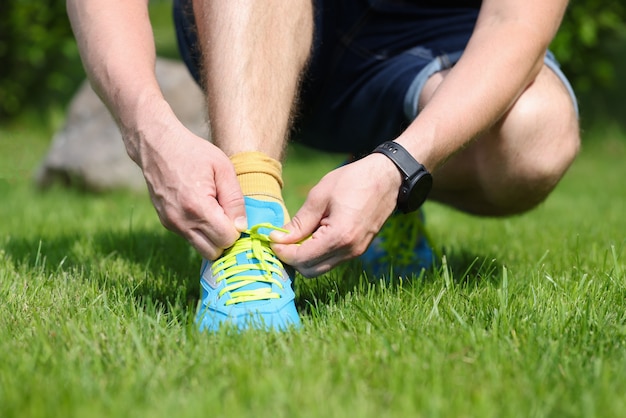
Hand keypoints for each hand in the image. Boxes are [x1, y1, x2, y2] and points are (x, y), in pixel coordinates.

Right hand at [135, 120, 246, 259]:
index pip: (226, 240)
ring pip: (202, 249)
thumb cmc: (193, 152)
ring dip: (213, 237)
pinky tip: (202, 210)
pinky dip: (201, 231)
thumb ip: (235, 200)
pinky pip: (191, 238)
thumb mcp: (223, 168)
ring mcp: (172, 224)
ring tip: (216, 212)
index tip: (235, 212)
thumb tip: (241, 226)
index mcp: (198, 207)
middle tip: (228, 216)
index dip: (236, 229)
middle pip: (214, 252)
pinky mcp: (167, 223)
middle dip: (225, 238)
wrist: (157, 145)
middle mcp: (182, 221)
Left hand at [270, 154, 401, 276]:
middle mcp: (349, 251)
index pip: (302, 258)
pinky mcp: (358, 249)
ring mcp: (356, 252)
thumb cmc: (353, 180)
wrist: (387, 177)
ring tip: (296, 235)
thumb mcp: (320, 196)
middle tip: (281, 239)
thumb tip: (277, 239)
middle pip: (310, 270)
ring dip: (304, 257)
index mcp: (339, 236)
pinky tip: (312, 234)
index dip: (282, 252)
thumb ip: (299, 222)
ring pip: (320, 268)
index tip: (271, 238)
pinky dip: (317, 253)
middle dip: (291, 258)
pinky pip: (331, 259)